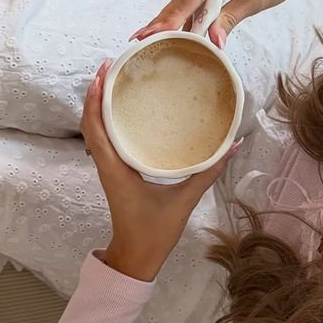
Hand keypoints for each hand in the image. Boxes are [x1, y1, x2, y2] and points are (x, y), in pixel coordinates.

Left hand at [81, 62, 241, 281]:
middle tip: (111, 64)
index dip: (95, 98)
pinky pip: (104, 139)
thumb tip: (233, 144)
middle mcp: (106, 164)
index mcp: (115, 168)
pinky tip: (122, 108)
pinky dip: (105, 119)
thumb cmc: (154, 231)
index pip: (95, 126)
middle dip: (96, 92)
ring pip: (94, 129)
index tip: (104, 72)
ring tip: (114, 78)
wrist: (136, 258)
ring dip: (98, 104)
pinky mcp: (115, 171)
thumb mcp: (184, 200)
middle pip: (89, 122)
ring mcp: (108, 168)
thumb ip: (208, 171)